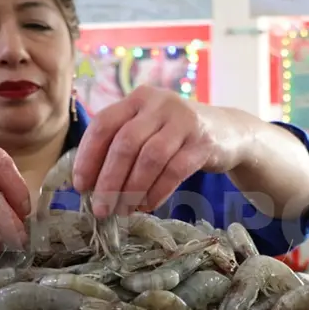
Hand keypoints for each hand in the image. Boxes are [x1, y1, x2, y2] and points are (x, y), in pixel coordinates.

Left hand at [73, 86, 249, 216]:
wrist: (228, 131)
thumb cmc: (176, 135)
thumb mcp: (148, 128)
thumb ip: (121, 144)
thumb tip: (88, 183)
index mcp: (138, 98)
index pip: (104, 124)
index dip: (88, 156)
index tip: (80, 186)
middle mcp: (159, 104)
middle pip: (125, 144)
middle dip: (109, 180)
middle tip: (100, 208)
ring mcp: (184, 121)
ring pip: (150, 158)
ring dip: (132, 190)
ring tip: (123, 211)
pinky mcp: (203, 142)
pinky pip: (174, 171)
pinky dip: (157, 192)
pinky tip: (147, 205)